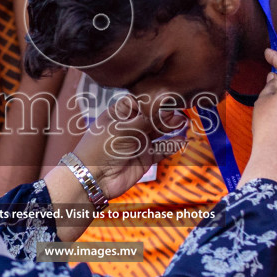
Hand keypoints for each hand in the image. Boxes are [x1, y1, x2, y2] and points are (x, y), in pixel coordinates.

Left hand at [68, 91, 182, 201]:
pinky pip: (162, 149)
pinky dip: (172, 144)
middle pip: (153, 115)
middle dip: (166, 113)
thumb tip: (165, 108)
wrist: (93, 178)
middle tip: (179, 110)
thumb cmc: (100, 148)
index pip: (140, 101)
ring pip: (159, 131)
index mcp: (119, 114)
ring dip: (171, 126)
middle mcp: (130, 126)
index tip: (168, 97)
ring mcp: (139, 142)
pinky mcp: (146, 157)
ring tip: (183, 122)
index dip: (154, 100)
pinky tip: (181, 139)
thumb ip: (146, 119)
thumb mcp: (123, 129)